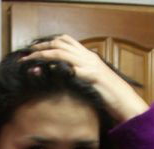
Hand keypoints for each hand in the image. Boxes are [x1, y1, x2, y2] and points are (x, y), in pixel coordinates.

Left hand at [19, 34, 149, 123]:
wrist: (126, 103)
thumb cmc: (110, 97)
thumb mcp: (92, 83)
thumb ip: (80, 76)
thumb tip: (66, 76)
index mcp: (89, 57)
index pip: (67, 41)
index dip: (49, 42)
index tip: (36, 49)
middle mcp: (89, 57)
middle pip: (61, 43)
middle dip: (42, 47)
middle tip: (27, 54)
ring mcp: (90, 66)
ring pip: (63, 52)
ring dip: (44, 54)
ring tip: (31, 60)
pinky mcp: (92, 77)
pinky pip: (72, 68)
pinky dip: (59, 67)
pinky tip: (48, 69)